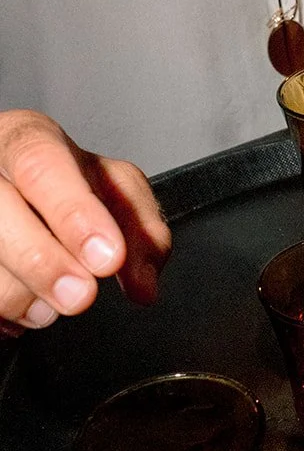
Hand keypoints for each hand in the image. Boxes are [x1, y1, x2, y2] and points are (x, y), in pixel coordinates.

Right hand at [0, 111, 170, 333]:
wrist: (15, 193)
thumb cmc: (66, 191)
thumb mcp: (114, 195)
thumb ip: (140, 232)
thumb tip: (143, 283)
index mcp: (29, 140)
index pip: (42, 164)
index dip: (74, 213)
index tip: (107, 257)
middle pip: (0, 208)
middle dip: (43, 262)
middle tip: (80, 295)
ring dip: (21, 294)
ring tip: (47, 302)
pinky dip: (4, 310)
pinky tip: (22, 304)